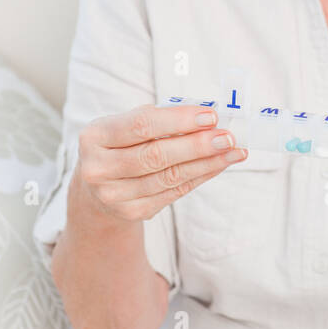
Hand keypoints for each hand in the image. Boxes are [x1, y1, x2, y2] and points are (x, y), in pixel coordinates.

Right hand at [73, 104, 246, 222]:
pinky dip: (200, 176)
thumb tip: (206, 118)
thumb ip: (160, 119)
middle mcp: (98, 168)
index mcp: (94, 136)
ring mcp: (113, 195)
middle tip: (227, 137)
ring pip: (169, 177)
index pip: (141, 125)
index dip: (179, 120)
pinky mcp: (131, 212)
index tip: (211, 116)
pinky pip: (173, 193)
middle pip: (156, 155)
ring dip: (206, 163)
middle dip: (197, 145)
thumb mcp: (126, 126)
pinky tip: (218, 165)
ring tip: (232, 151)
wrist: (96, 189)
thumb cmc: (120, 146)